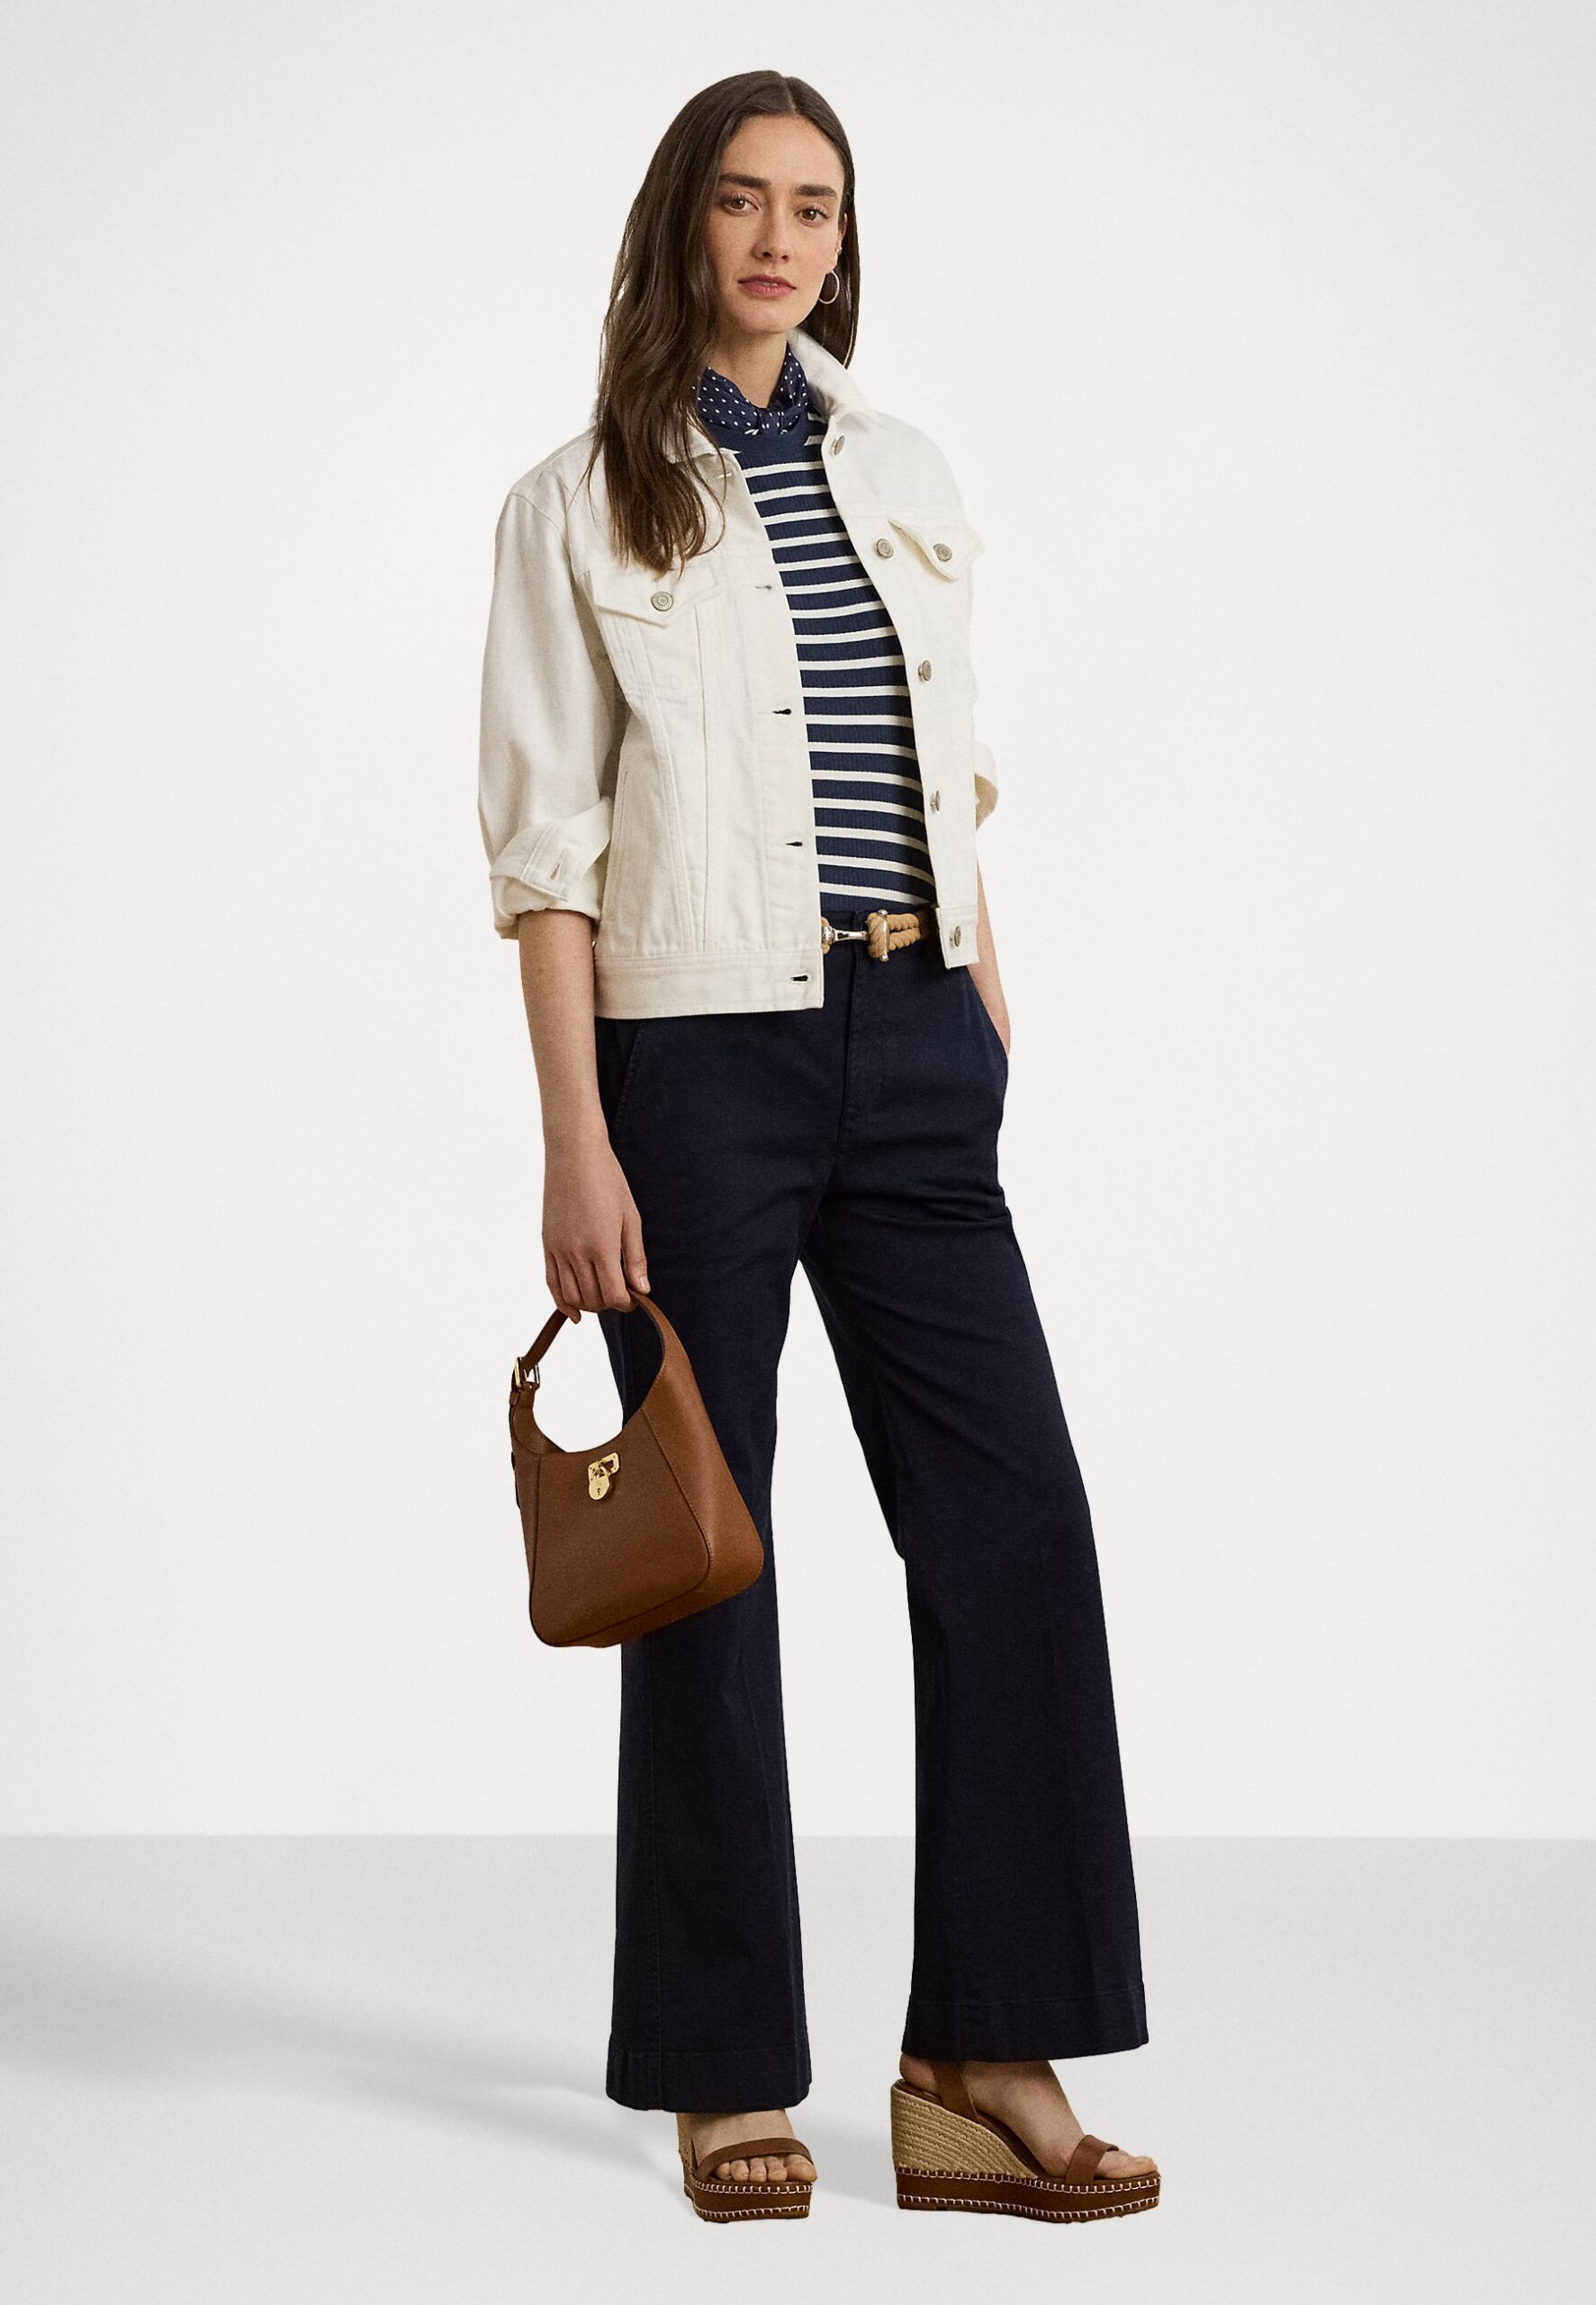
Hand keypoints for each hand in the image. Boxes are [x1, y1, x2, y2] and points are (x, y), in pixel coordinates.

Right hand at [542, 1132, 649, 1316]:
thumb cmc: (608, 1181)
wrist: (574, 1156)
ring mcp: (558, 1250)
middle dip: (609, 1303)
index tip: (635, 1298)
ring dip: (589, 1304)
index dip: (627, 1303)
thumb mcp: (630, 1218)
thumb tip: (642, 1289)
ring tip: (602, 1296)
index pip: (613, 1295)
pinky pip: (551, 1283)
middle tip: (621, 1293)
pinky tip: (574, 1313)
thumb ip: (635, 1257)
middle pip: (593, 1299)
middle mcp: (576, 1253)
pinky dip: (562, 1302)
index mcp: (601, 1247)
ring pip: (571, 1296)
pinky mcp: (547, 1245)